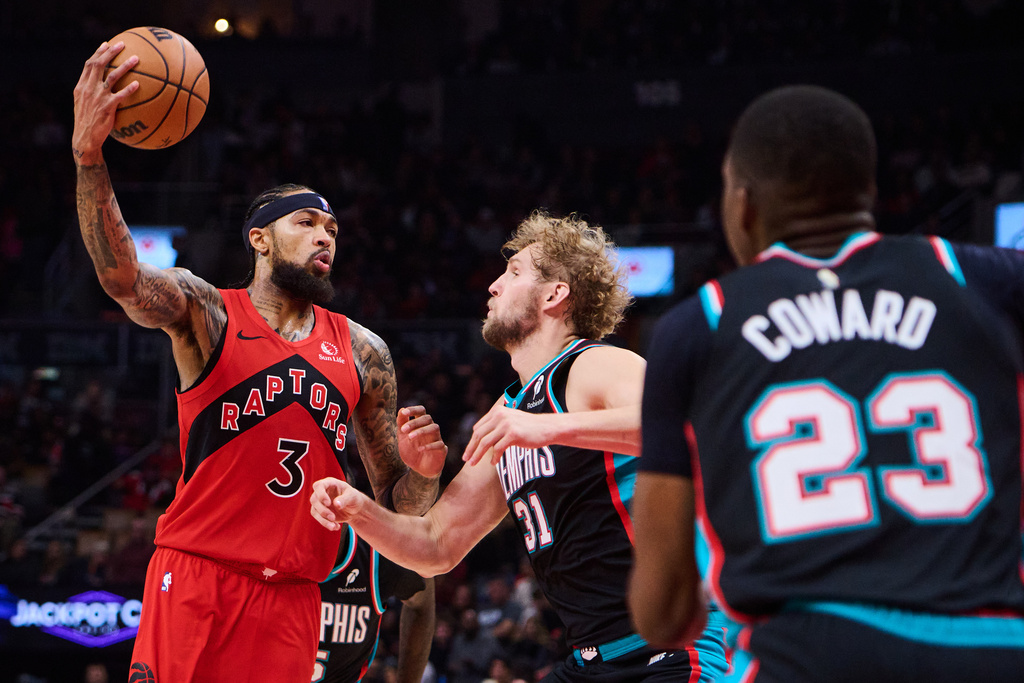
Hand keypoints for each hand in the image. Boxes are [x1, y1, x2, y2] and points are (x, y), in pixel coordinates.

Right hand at [72, 41, 139, 163]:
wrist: (84, 139)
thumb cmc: (87, 124)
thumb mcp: (84, 106)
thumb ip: (91, 94)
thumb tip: (103, 87)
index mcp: (81, 87)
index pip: (88, 65)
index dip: (97, 53)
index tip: (106, 44)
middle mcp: (88, 89)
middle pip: (99, 64)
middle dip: (110, 52)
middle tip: (122, 44)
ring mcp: (98, 97)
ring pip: (112, 76)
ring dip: (125, 65)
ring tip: (136, 58)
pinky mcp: (107, 107)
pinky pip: (121, 95)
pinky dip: (130, 88)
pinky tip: (138, 84)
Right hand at [310, 477, 367, 531]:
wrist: (354, 509)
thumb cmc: (354, 498)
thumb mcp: (352, 496)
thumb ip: (345, 499)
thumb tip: (336, 504)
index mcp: (329, 483)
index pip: (319, 486)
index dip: (321, 494)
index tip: (328, 503)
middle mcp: (322, 492)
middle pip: (314, 500)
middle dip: (322, 510)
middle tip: (333, 517)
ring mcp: (320, 502)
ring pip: (314, 511)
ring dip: (323, 520)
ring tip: (334, 526)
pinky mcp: (320, 512)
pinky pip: (318, 518)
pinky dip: (326, 524)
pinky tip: (336, 527)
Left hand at [398, 405, 447, 478]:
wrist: (418, 469)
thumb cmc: (411, 450)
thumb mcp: (402, 437)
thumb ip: (401, 424)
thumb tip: (401, 410)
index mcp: (421, 423)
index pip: (421, 410)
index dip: (413, 409)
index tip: (404, 412)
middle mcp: (431, 428)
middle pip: (427, 418)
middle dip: (414, 422)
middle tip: (403, 430)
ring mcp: (437, 438)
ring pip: (434, 428)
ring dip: (422, 431)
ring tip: (410, 437)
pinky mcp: (442, 449)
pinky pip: (439, 444)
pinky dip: (429, 446)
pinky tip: (419, 449)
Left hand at [463, 400, 553, 465]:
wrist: (547, 427)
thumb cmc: (528, 427)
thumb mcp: (510, 420)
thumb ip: (496, 425)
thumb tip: (480, 437)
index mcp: (497, 411)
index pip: (478, 427)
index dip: (472, 440)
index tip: (469, 450)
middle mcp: (500, 416)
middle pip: (479, 435)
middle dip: (471, 448)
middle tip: (466, 459)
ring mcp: (506, 425)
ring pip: (485, 443)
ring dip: (478, 455)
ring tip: (473, 464)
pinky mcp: (513, 434)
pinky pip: (498, 449)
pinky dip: (494, 457)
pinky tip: (494, 463)